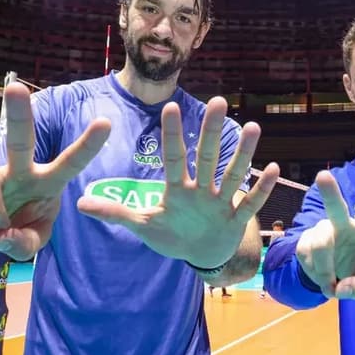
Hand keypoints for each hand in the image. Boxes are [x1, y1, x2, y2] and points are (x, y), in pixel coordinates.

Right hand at [0, 82, 111, 258]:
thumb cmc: (13, 228)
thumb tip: (3, 234)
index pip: (69, 163)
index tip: (105, 122)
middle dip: (17, 113)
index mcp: (45, 182)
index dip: (87, 145)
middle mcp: (19, 172)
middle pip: (18, 140)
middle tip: (14, 86)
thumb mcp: (30, 242)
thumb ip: (25, 243)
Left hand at [76, 97, 279, 268]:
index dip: (172, 134)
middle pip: (206, 157)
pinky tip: (275, 168)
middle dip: (211, 131)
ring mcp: (220, 203)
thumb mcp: (143, 226)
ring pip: (233, 174)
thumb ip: (115, 213)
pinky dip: (262, 189)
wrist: (200, 254)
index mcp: (178, 189)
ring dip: (243, 153)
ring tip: (254, 127)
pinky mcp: (235, 220)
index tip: (169, 105)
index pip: (174, 158)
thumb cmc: (172, 236)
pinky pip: (250, 202)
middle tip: (218, 100)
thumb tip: (79, 203)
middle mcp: (201, 189)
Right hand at [296, 162, 354, 298]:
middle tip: (322, 176)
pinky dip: (320, 279)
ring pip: (321, 248)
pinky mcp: (303, 243)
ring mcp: (321, 232)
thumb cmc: (354, 269)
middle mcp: (343, 225)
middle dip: (330, 193)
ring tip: (333, 282)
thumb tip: (343, 287)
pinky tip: (323, 276)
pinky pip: (310, 263)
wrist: (328, 276)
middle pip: (336, 209)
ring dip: (327, 272)